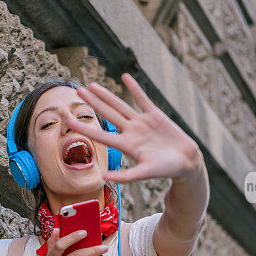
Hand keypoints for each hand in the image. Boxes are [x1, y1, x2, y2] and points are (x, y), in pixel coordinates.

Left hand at [68, 73, 204, 182]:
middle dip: (93, 102)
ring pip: (121, 105)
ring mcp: (142, 122)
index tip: (69, 120)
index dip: (85, 127)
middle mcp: (131, 132)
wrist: (186, 162)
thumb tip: (104, 177)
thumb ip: (126, 176)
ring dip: (107, 95)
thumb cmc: (166, 170)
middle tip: (78, 90)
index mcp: (126, 146)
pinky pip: (142, 99)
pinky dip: (134, 88)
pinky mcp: (155, 115)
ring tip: (93, 85)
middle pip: (108, 114)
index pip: (101, 135)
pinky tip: (124, 77)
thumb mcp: (145, 173)